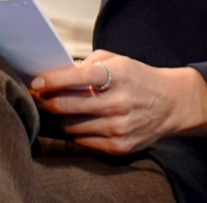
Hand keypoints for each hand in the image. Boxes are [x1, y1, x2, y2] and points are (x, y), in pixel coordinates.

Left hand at [30, 51, 206, 154]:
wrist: (171, 104)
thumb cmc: (137, 79)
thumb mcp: (118, 61)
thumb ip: (89, 63)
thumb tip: (57, 73)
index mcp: (117, 75)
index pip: (76, 77)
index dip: (51, 81)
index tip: (36, 82)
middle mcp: (117, 103)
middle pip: (66, 106)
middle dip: (48, 101)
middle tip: (40, 97)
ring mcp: (118, 127)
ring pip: (70, 126)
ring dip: (61, 118)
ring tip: (60, 110)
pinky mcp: (118, 146)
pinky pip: (82, 141)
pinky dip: (75, 132)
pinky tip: (77, 122)